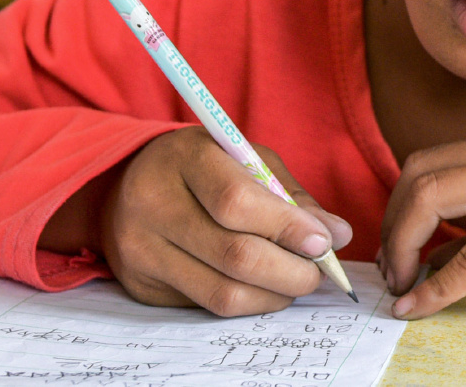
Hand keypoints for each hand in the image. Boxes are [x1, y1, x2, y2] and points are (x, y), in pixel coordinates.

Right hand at [97, 126, 351, 315]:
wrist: (128, 184)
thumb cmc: (205, 167)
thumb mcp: (247, 159)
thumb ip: (291, 195)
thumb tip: (337, 235)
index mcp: (186, 158)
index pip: (236, 201)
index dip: (286, 227)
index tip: (324, 242)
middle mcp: (154, 204)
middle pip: (234, 255)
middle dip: (291, 271)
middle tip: (319, 272)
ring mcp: (142, 249)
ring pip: (222, 293)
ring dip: (273, 294)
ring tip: (296, 281)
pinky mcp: (142, 286)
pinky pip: (207, 306)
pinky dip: (248, 301)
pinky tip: (262, 286)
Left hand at [380, 127, 465, 318]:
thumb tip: (428, 252)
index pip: (428, 159)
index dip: (397, 204)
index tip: (393, 246)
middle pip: (420, 173)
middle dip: (391, 224)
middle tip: (392, 268)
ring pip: (432, 198)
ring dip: (402, 246)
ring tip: (401, 284)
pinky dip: (436, 285)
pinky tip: (419, 305)